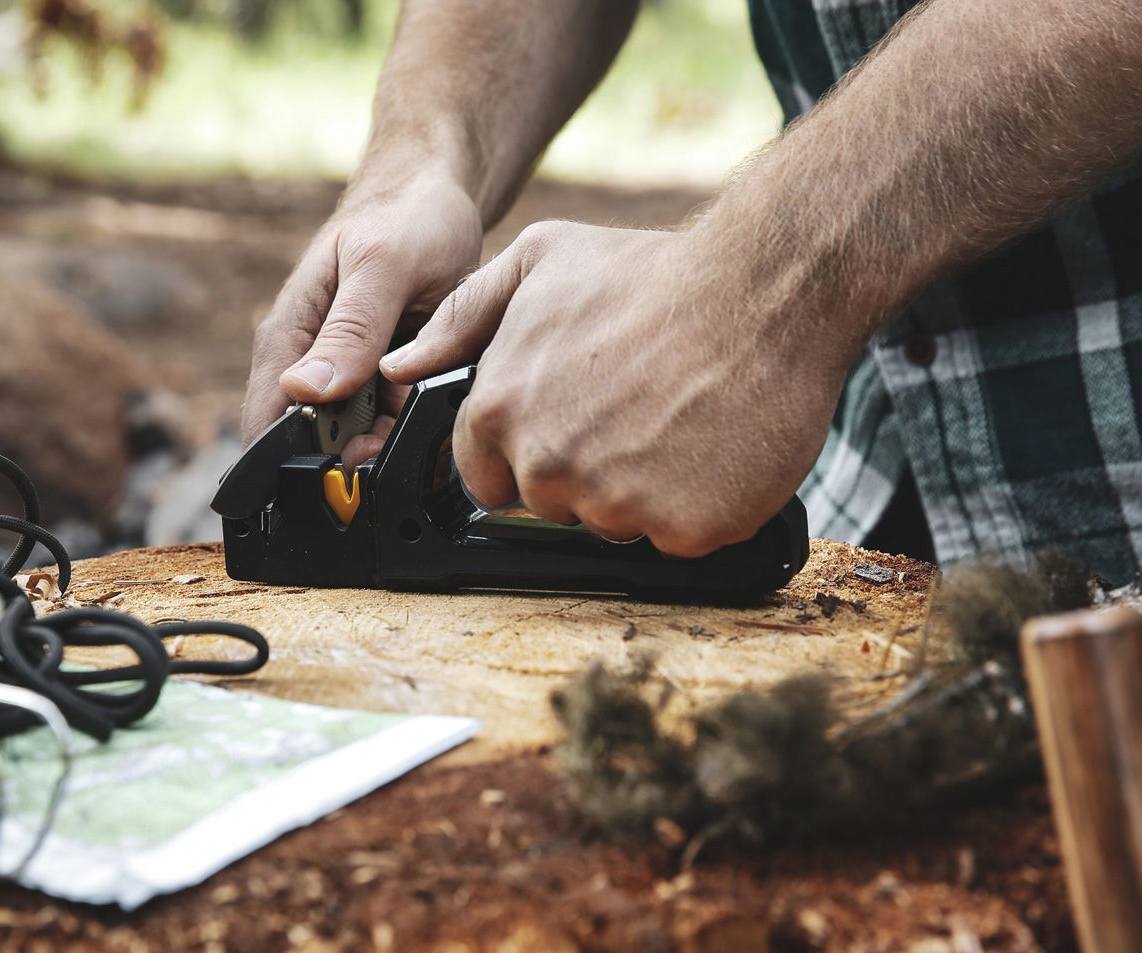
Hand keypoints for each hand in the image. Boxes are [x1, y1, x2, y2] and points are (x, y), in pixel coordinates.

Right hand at [243, 169, 482, 467]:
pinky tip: (440, 396)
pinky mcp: (382, 379)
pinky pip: (396, 419)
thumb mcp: (383, 266)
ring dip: (395, 438)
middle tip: (404, 431)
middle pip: (318, 444)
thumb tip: (305, 390)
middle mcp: (311, 364)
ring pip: (363, 439)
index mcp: (289, 338)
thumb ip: (351, 329)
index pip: (267, 424)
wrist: (437, 197)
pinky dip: (418, 419)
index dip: (298, 463)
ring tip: (428, 402)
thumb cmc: (405, 217)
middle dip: (360, 455)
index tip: (350, 470)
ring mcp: (348, 375)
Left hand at [382, 221, 854, 556]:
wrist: (767, 289)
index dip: (525, 454)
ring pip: (614, 523)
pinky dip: (696, 506)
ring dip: (640, 489)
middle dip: (582, 471)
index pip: (487, 477)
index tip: (568, 426)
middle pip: (549, 503)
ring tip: (676, 420)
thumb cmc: (654, 272)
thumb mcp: (539, 263)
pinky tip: (711, 448)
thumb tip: (399, 366)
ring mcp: (617, 504)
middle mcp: (549, 465)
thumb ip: (458, 319)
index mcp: (501, 411)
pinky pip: (676, 538)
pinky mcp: (683, 529)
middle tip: (633, 413)